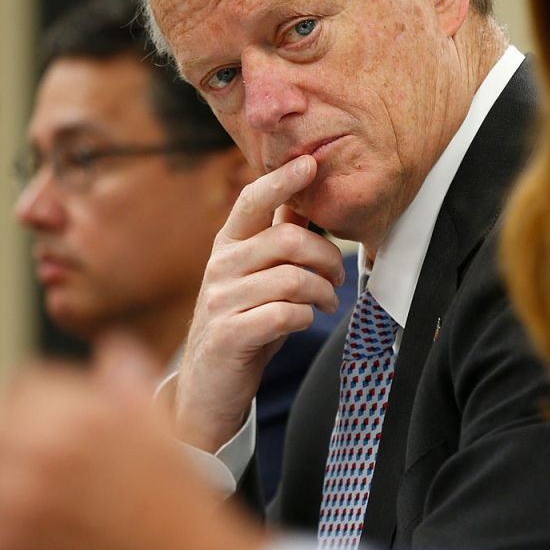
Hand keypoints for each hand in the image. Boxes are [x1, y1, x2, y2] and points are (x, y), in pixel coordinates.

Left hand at [0, 339, 268, 549]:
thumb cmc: (181, 515)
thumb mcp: (166, 434)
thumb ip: (130, 385)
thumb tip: (112, 354)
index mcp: (88, 410)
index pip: (21, 385)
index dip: (25, 411)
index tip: (32, 435)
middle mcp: (49, 444)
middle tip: (10, 475)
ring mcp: (19, 495)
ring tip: (2, 511)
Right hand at [174, 154, 345, 451]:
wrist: (210, 386)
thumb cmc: (245, 322)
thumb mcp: (259, 276)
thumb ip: (277, 241)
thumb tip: (304, 198)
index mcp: (228, 245)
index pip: (252, 201)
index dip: (282, 179)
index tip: (311, 163)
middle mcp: (220, 267)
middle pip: (288, 240)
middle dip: (328, 257)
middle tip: (339, 278)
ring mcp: (221, 301)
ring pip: (293, 279)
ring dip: (323, 292)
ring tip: (327, 304)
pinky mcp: (229, 335)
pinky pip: (285, 313)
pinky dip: (307, 316)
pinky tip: (307, 320)